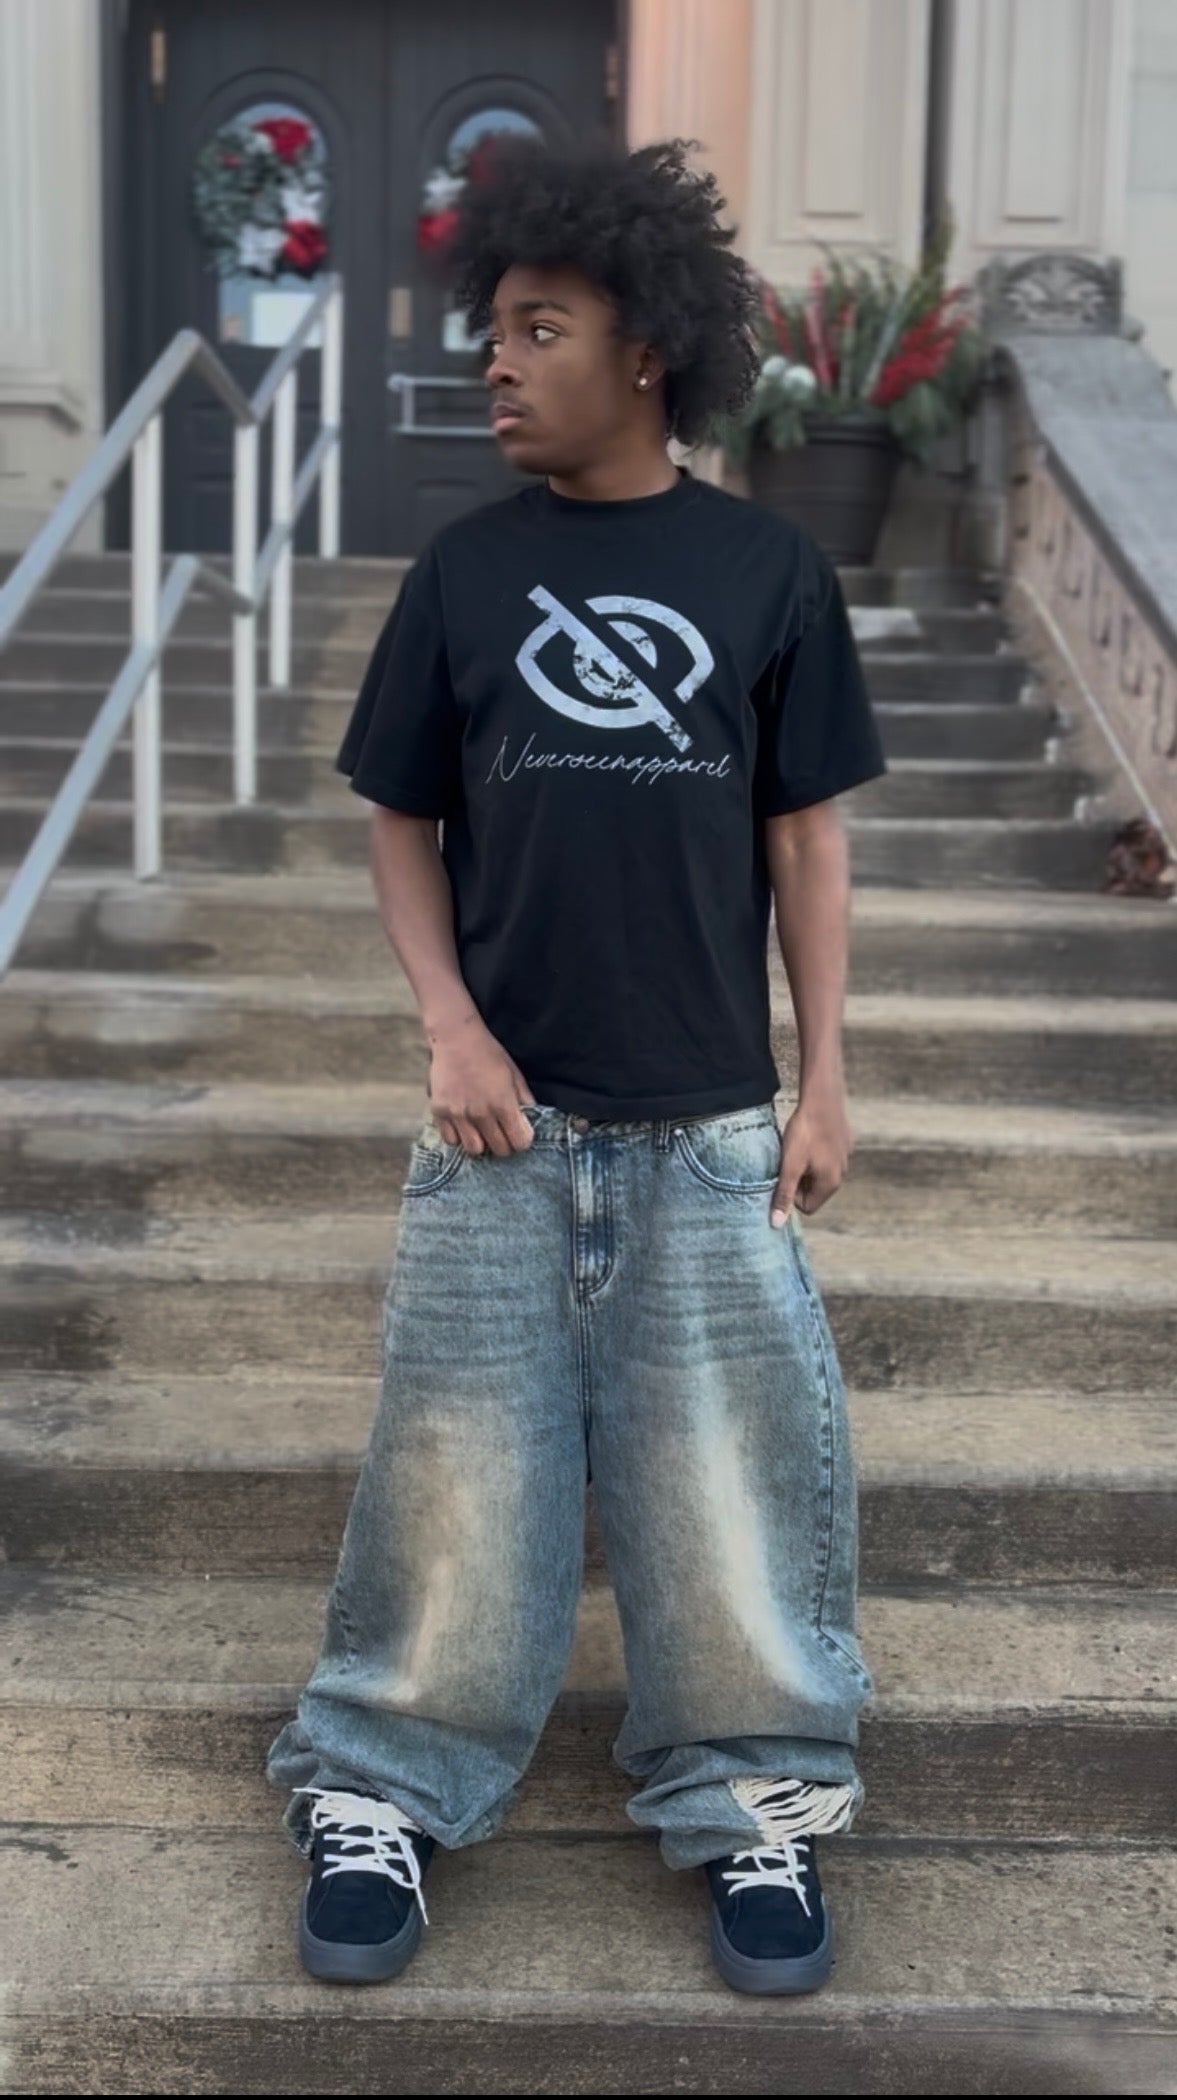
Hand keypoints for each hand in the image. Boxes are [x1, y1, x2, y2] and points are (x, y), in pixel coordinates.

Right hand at [427, 1010, 536, 1155]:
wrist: (456, 1038)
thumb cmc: (489, 1053)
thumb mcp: (514, 1074)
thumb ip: (524, 1100)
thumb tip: (531, 1120)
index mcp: (503, 1104)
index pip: (519, 1142)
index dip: (523, 1140)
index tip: (520, 1133)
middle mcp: (480, 1113)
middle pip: (499, 1150)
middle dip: (505, 1144)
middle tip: (502, 1133)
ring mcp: (458, 1114)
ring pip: (474, 1149)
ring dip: (481, 1143)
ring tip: (482, 1130)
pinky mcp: (439, 1112)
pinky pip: (451, 1140)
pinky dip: (459, 1137)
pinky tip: (463, 1125)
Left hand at [770, 1076, 851, 1225]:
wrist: (822, 1098)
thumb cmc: (805, 1133)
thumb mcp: (789, 1166)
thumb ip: (784, 1195)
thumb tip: (776, 1224)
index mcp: (830, 1184)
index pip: (807, 1207)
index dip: (791, 1195)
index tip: (784, 1176)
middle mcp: (841, 1175)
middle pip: (814, 1191)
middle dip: (798, 1180)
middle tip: (788, 1161)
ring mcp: (845, 1158)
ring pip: (818, 1173)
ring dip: (805, 1166)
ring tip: (797, 1148)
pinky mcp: (844, 1143)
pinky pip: (825, 1157)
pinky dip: (814, 1152)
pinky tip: (808, 1137)